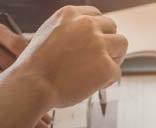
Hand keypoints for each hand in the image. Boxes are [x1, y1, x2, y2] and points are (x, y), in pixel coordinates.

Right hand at [10, 6, 126, 108]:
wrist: (33, 84)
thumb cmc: (36, 66)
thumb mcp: (48, 34)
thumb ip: (70, 30)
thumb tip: (89, 36)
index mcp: (70, 14)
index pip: (96, 15)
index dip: (98, 30)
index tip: (94, 42)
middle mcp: (87, 25)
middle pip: (113, 27)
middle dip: (108, 42)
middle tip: (100, 58)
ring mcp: (98, 44)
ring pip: (122, 44)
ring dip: (114, 57)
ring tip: (99, 70)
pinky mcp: (106, 65)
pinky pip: (117, 71)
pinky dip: (108, 80)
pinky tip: (92, 84)